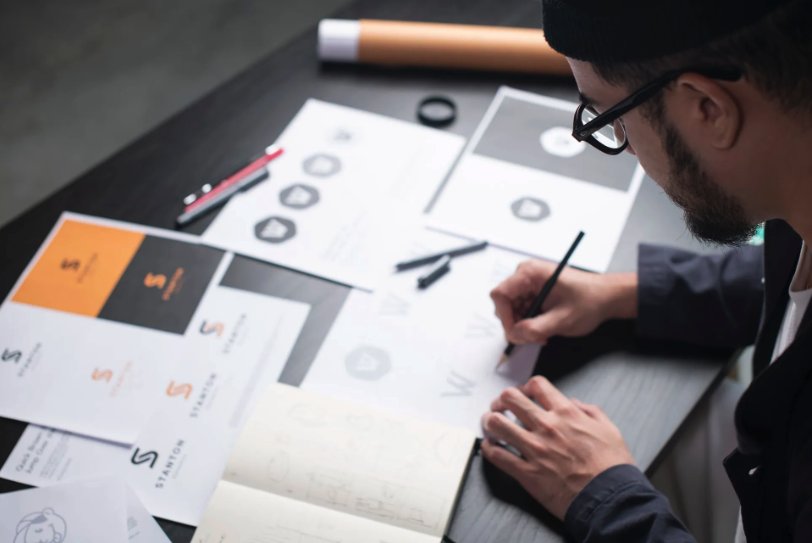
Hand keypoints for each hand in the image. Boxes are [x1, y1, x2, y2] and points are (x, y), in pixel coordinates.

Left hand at [481, 376, 634, 520]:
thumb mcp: (609, 430)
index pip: (537, 385)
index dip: (526, 387)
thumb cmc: (612, 467)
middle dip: (502, 400)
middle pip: (510, 398)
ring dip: (490, 421)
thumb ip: (591, 411)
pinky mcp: (526, 473)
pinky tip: (491, 446)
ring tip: (491, 424)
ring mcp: (534, 449)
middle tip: (500, 406)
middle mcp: (547, 427)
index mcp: (566, 413)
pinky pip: (497, 455)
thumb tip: (575, 403)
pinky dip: (489, 448)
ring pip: (496, 423)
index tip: (524, 394)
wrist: (610, 499)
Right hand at [490, 260, 636, 345]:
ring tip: (543, 334)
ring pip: (512, 309)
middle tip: (534, 337)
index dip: (504, 317)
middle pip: (504, 304)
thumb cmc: (589, 301)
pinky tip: (544, 328)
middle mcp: (526, 274)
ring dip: (524, 325)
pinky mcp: (534, 291)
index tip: (517, 333)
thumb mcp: (562, 319)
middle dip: (516, 324)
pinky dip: (530, 322)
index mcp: (530, 273)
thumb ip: (535, 329)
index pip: (500, 295)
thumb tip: (513, 335)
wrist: (606, 296)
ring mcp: (529, 283)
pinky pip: (521, 309)